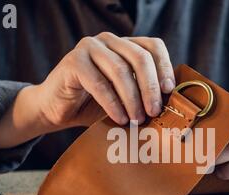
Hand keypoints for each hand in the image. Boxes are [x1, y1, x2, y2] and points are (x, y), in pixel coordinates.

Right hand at [36, 32, 174, 127]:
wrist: (57, 110)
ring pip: (120, 70)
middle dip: (150, 87)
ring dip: (132, 99)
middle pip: (139, 57)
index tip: (169, 91)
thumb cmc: (94, 105)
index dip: (164, 67)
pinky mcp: (73, 61)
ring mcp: (89, 47)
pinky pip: (99, 83)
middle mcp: (108, 40)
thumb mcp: (125, 99)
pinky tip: (119, 118)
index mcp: (124, 45)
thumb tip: (172, 105)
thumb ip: (143, 95)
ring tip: (137, 120)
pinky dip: (112, 103)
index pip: (153, 46)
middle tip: (154, 111)